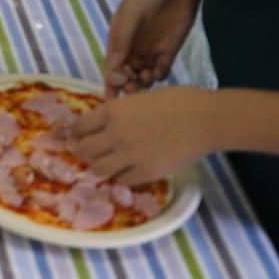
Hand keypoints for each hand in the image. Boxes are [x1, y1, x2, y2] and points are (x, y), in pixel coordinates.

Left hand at [67, 87, 221, 185]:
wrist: (204, 119)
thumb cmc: (177, 101)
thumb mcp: (139, 98)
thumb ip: (120, 113)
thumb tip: (106, 126)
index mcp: (113, 111)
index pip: (79, 127)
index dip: (74, 133)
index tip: (73, 137)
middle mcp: (115, 134)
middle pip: (83, 150)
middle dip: (82, 152)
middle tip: (88, 153)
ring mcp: (129, 155)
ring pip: (98, 170)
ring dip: (99, 167)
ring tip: (106, 165)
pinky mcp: (146, 173)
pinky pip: (123, 181)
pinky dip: (122, 177)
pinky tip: (129, 171)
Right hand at [102, 0, 208, 94]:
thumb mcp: (132, 14)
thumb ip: (123, 40)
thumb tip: (112, 68)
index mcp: (118, 38)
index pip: (112, 66)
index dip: (111, 81)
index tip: (115, 92)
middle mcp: (133, 47)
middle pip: (127, 74)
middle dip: (128, 85)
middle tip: (134, 88)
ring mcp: (151, 50)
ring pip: (144, 76)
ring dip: (144, 82)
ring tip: (148, 77)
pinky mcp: (169, 50)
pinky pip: (161, 70)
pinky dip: (159, 76)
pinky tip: (159, 71)